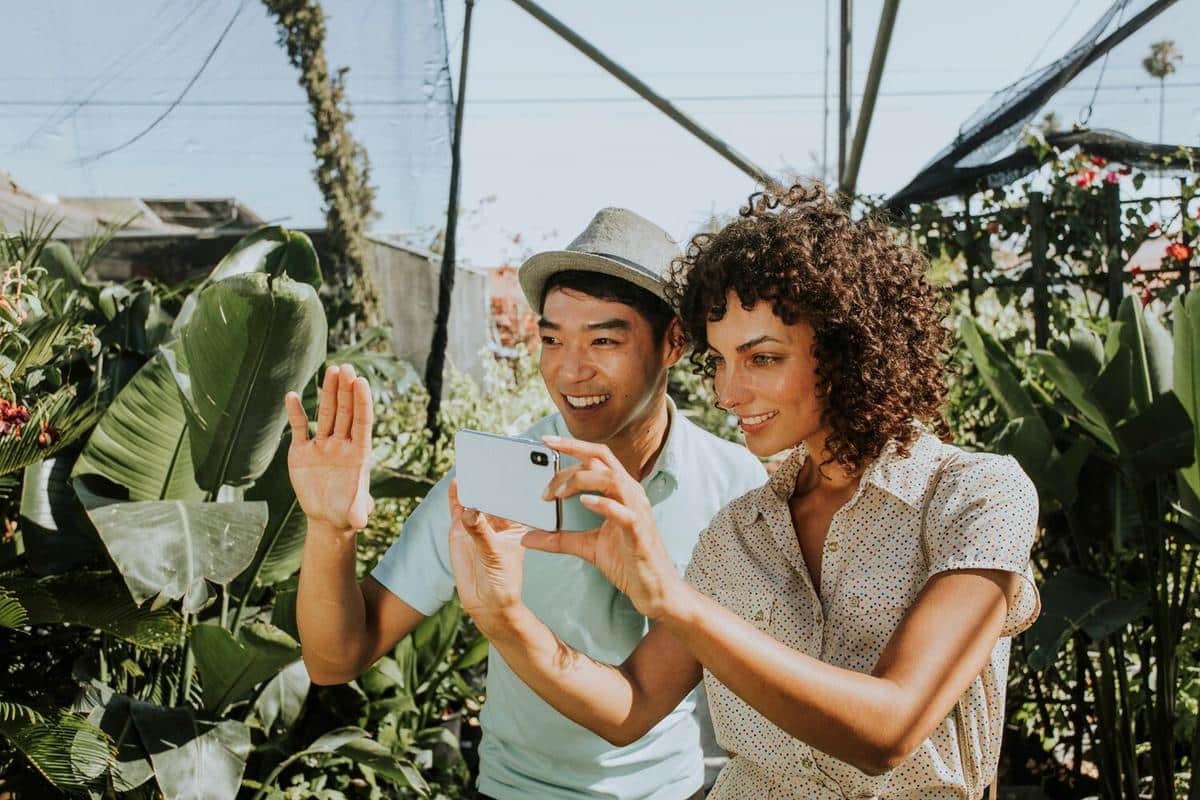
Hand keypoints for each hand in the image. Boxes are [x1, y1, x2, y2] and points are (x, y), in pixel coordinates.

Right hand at [284, 364, 374, 532]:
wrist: (327, 517)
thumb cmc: (346, 512)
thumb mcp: (353, 514)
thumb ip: (357, 512)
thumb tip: (361, 521)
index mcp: (359, 454)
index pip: (362, 422)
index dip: (362, 402)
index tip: (361, 382)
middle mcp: (342, 444)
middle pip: (345, 412)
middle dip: (346, 390)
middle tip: (346, 367)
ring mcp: (323, 445)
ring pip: (326, 414)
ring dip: (328, 392)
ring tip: (332, 369)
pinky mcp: (303, 451)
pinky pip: (300, 428)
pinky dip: (295, 413)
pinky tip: (291, 396)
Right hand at [448, 480, 528, 631]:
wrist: (486, 602)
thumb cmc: (503, 579)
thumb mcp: (495, 554)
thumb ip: (481, 533)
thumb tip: (469, 512)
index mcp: (516, 522)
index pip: (513, 498)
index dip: (511, 482)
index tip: (510, 466)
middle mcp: (497, 519)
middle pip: (492, 494)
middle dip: (489, 479)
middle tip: (486, 461)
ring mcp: (478, 522)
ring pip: (474, 498)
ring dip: (472, 484)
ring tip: (470, 466)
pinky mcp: (460, 529)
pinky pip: (457, 507)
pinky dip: (456, 496)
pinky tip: (457, 483)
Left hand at [523, 436, 681, 618]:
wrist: (654, 589)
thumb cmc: (628, 561)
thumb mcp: (586, 547)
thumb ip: (558, 539)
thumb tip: (527, 538)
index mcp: (621, 491)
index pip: (596, 457)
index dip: (571, 446)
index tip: (545, 442)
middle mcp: (631, 494)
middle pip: (602, 458)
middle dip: (572, 453)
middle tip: (543, 466)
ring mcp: (637, 511)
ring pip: (612, 478)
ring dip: (581, 480)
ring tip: (557, 494)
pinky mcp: (639, 533)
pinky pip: (624, 512)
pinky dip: (603, 504)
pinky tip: (584, 503)